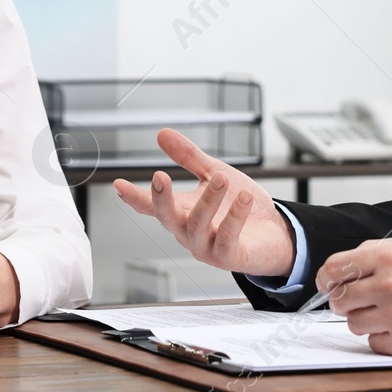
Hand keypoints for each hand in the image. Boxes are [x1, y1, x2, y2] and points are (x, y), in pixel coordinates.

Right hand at [112, 128, 294, 276]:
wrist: (273, 233)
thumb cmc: (240, 206)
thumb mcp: (213, 174)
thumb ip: (189, 157)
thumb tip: (162, 134)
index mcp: (182, 211)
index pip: (151, 206)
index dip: (134, 196)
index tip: (118, 184)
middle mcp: (189, 232)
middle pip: (167, 218)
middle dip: (161, 199)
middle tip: (159, 176)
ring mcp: (206, 247)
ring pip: (197, 226)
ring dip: (209, 201)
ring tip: (221, 179)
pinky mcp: (228, 257)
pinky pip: (227, 238)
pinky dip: (235, 217)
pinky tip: (245, 199)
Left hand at [316, 240, 391, 356]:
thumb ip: (380, 253)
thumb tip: (346, 265)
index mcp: (389, 257)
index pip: (335, 268)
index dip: (326, 278)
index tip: (327, 284)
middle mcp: (389, 285)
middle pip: (340, 298)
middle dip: (346, 300)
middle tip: (360, 300)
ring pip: (354, 323)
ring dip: (365, 319)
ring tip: (389, 312)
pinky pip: (374, 342)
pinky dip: (383, 337)